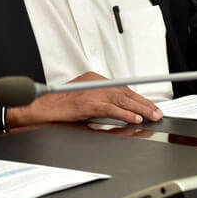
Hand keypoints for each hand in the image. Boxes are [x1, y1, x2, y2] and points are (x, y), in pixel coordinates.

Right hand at [4, 71, 162, 128]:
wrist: (39, 107)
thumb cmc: (57, 105)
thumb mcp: (82, 100)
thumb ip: (99, 102)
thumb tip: (119, 111)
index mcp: (93, 79)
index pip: (121, 87)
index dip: (138, 97)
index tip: (150, 105)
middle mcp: (94, 82)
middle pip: (125, 92)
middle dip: (144, 103)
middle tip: (157, 112)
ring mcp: (90, 92)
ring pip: (121, 99)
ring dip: (140, 108)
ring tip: (152, 116)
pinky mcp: (86, 104)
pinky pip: (110, 108)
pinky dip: (124, 113)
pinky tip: (135, 118)